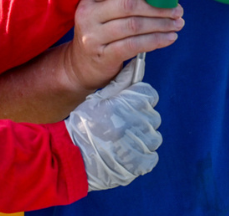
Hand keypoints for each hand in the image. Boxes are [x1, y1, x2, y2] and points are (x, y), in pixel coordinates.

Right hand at [63, 0, 183, 91]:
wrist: (81, 66)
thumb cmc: (102, 33)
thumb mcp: (105, 12)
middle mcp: (89, 14)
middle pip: (128, 5)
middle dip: (157, 7)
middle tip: (178, 11)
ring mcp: (93, 36)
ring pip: (133, 25)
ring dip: (160, 24)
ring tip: (177, 25)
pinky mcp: (102, 55)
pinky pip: (133, 45)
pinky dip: (155, 41)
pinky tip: (169, 38)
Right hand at [64, 59, 160, 190]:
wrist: (74, 157)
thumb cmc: (83, 126)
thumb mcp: (97, 99)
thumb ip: (120, 83)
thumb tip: (135, 65)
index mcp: (127, 104)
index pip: (149, 94)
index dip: (140, 98)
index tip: (130, 104)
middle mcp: (137, 123)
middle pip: (152, 115)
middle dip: (140, 118)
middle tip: (122, 124)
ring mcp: (141, 145)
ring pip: (153, 136)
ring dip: (142, 137)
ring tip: (123, 141)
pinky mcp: (142, 163)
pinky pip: (152, 155)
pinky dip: (142, 155)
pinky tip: (126, 153)